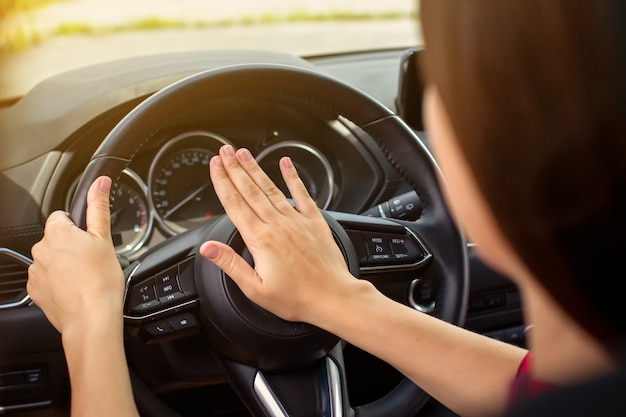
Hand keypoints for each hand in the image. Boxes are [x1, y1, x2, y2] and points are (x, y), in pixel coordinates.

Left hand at [27, 176, 124, 334]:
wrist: (91, 319)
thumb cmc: (100, 282)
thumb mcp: (104, 239)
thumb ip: (98, 207)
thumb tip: (100, 182)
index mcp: (57, 232)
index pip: (61, 217)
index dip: (78, 227)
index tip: (90, 240)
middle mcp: (40, 249)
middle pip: (56, 239)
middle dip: (71, 246)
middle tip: (92, 259)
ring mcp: (35, 271)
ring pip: (51, 259)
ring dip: (64, 264)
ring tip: (85, 277)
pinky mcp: (35, 290)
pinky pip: (46, 278)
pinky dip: (59, 281)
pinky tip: (75, 288)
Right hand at [199, 145, 356, 324]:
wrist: (332, 297)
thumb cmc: (296, 298)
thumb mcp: (255, 288)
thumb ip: (230, 264)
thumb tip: (208, 248)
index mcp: (261, 240)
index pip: (235, 204)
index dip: (222, 182)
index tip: (214, 166)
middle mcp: (278, 225)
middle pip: (250, 190)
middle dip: (234, 168)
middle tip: (224, 150)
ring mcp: (296, 221)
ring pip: (271, 188)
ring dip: (255, 169)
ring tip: (244, 153)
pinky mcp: (314, 222)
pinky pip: (302, 193)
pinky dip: (293, 176)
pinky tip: (286, 163)